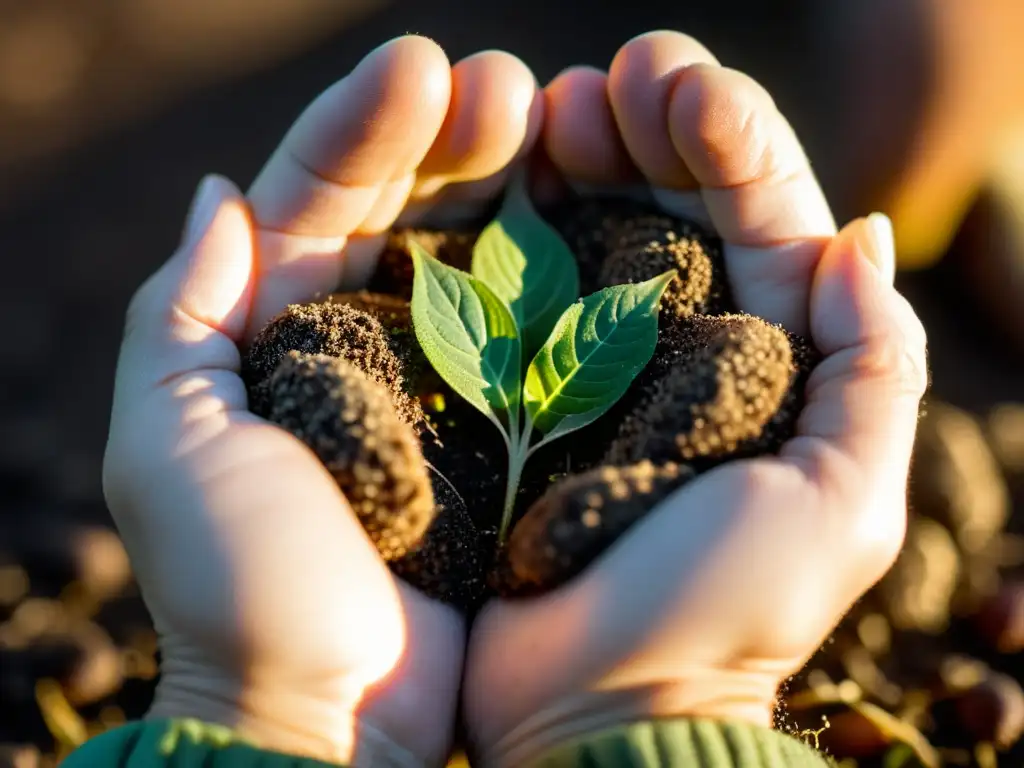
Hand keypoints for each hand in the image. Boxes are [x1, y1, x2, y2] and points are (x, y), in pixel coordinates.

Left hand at [103, 35, 540, 766]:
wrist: (334, 719)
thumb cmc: (241, 592)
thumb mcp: (170, 445)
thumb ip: (176, 316)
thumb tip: (221, 193)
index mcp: (272, 336)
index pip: (315, 201)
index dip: (364, 128)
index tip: (425, 67)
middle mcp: (356, 348)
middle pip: (402, 214)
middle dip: (449, 140)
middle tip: (509, 83)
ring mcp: (437, 388)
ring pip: (474, 260)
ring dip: (508, 187)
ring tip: (556, 117)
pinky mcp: (503, 436)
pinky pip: (531, 337)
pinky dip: (556, 276)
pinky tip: (589, 218)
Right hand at [462, 30, 928, 765]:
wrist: (599, 704)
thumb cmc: (725, 616)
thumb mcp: (840, 505)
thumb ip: (874, 373)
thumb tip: (864, 239)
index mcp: (773, 359)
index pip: (765, 215)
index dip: (725, 137)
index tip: (669, 81)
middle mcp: (689, 348)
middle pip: (678, 207)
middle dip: (647, 131)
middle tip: (599, 81)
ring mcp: (598, 366)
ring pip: (596, 234)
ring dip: (579, 163)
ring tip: (543, 110)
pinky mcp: (523, 393)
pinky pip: (519, 294)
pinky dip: (510, 235)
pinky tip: (493, 186)